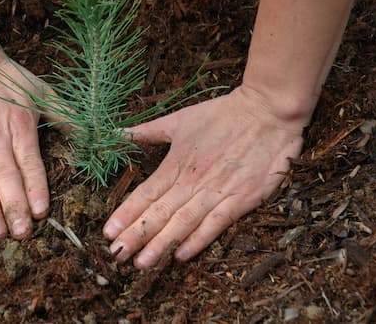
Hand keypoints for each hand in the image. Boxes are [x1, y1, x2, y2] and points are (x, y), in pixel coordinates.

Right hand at [0, 44, 48, 238]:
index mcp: (19, 124)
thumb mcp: (40, 90)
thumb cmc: (4, 75)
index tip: (42, 213)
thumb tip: (95, 134)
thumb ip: (65, 115)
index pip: (29, 162)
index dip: (36, 188)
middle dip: (15, 207)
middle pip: (5, 176)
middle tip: (22, 235)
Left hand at [103, 85, 305, 267]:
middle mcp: (193, 180)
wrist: (268, 111)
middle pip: (160, 213)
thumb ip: (148, 131)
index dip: (126, 214)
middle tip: (116, 255)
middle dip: (136, 235)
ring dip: (161, 244)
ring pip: (183, 222)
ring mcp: (218, 191)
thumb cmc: (223, 114)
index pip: (146, 193)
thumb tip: (118, 133)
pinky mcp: (242, 199)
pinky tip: (181, 256)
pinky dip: (198, 240)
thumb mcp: (180, 119)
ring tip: (142, 263)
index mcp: (177, 162)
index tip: (107, 232)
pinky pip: (217, 224)